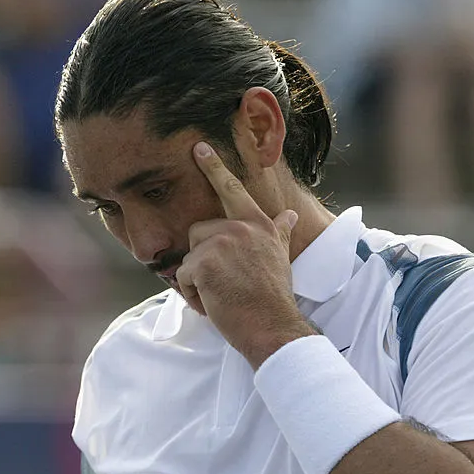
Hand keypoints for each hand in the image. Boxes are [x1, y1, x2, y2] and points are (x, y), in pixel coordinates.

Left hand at [176, 142, 315, 367]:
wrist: (272, 325)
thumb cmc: (273, 297)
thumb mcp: (279, 256)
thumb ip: (278, 231)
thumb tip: (289, 213)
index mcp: (259, 224)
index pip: (233, 189)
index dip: (214, 168)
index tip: (199, 148)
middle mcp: (241, 227)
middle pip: (199, 231)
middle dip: (203, 258)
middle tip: (224, 282)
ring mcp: (222, 242)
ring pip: (189, 256)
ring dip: (198, 279)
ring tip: (222, 294)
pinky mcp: (205, 262)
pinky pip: (183, 276)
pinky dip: (193, 295)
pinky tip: (214, 303)